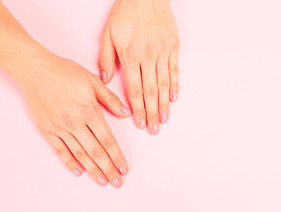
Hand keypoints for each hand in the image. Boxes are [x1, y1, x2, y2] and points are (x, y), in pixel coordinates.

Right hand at [18, 53, 130, 187]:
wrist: (35, 70)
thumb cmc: (65, 72)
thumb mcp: (93, 81)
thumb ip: (110, 99)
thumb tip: (126, 113)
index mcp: (90, 111)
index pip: (107, 140)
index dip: (117, 156)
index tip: (124, 168)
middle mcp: (75, 123)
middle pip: (96, 152)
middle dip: (108, 169)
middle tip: (117, 182)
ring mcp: (60, 128)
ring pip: (80, 154)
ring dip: (92, 170)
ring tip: (102, 181)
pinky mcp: (47, 130)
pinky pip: (60, 150)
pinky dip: (69, 162)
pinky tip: (78, 172)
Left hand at [100, 0, 179, 134]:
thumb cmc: (126, 13)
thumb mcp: (108, 34)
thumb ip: (106, 58)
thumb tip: (106, 79)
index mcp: (130, 56)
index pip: (134, 90)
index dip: (137, 109)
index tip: (140, 122)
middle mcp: (148, 58)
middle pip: (150, 92)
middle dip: (151, 113)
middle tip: (154, 128)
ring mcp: (162, 53)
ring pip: (163, 85)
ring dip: (163, 104)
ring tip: (164, 119)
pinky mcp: (173, 48)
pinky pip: (174, 71)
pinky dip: (174, 86)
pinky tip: (173, 98)